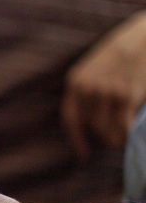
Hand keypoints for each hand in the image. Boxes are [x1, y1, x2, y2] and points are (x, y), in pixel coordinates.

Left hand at [62, 10, 145, 158]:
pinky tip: (132, 138)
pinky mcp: (127, 96)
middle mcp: (87, 88)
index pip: (71, 118)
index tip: (83, 154)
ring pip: (107, 131)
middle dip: (104, 135)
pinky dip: (128, 137)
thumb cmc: (126, 49)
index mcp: (76, 81)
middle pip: (93, 126)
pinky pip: (123, 128)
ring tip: (124, 139)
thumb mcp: (98, 65)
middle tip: (115, 138)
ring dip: (117, 139)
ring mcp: (107, 92)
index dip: (77, 139)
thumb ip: (91, 88)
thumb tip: (94, 119)